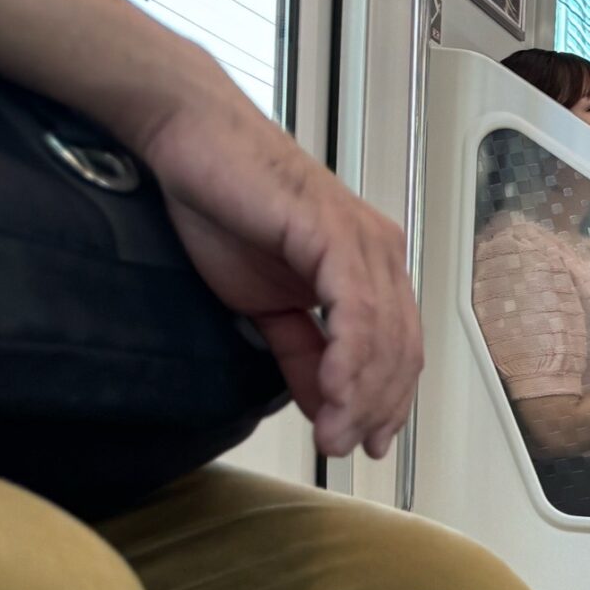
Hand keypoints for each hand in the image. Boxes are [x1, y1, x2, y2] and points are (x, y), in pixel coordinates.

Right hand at [138, 84, 421, 459]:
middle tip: (350, 448)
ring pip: (384, 338)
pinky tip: (335, 392)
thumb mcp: (266, 303)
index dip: (387, 402)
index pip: (398, 350)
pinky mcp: (337, 233)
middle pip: (401, 351)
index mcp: (371, 268)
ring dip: (362, 397)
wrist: (188, 141)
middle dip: (378, 410)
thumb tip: (324, 405)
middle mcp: (380, 253)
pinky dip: (349, 360)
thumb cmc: (224, 207)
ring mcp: (364, 242)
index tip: (369, 442)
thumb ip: (302, 353)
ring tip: (336, 435)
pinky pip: (357, 311)